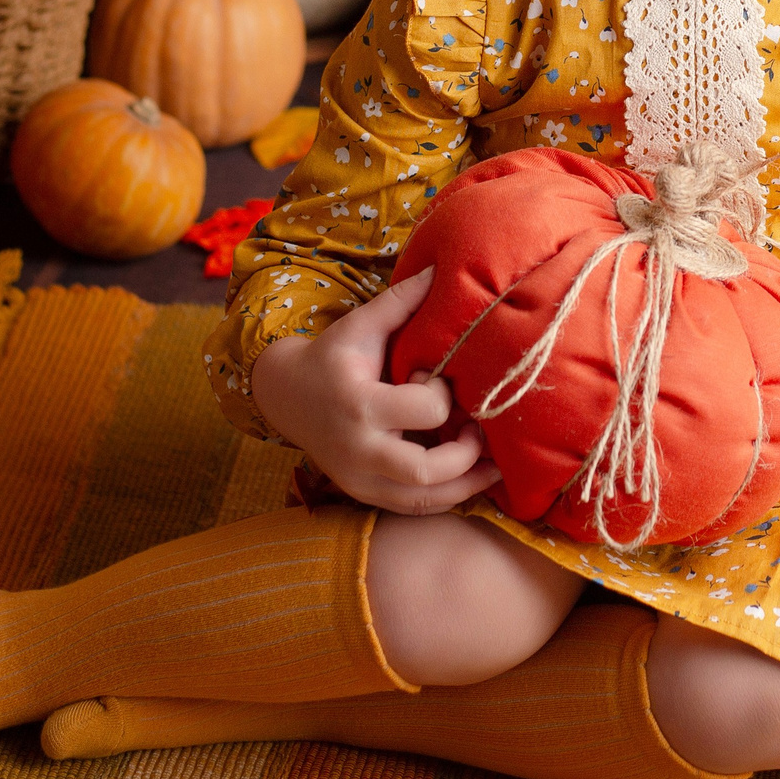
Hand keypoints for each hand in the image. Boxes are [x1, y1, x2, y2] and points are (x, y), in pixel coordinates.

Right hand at [249, 268, 500, 515]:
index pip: (424, 409)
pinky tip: (470, 479)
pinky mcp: (363, 495)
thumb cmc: (332, 356)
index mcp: (360, 403)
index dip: (444, 395)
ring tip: (493, 465)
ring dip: (466, 486)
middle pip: (425, 471)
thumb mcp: (360, 325)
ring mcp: (359, 479)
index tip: (438, 379)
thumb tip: (440, 268)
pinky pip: (414, 509)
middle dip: (466, 456)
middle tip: (478, 431)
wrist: (286, 397)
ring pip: (424, 502)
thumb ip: (401, 300)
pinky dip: (446, 498)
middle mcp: (359, 449)